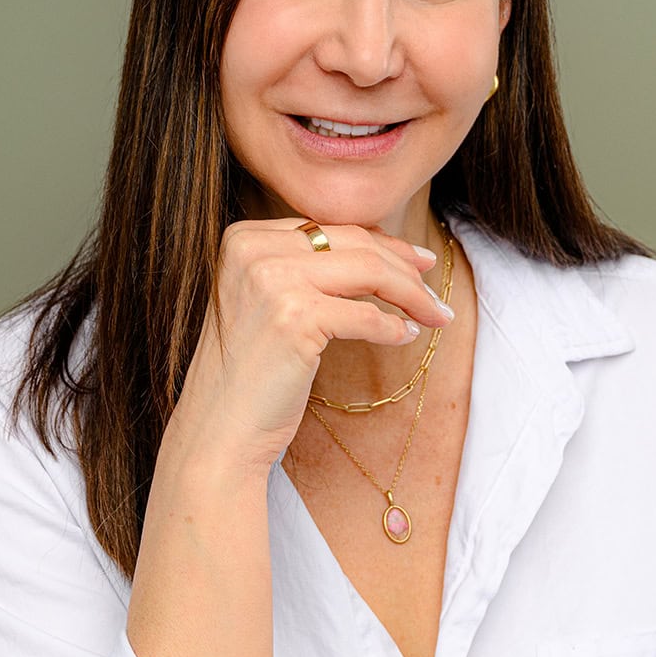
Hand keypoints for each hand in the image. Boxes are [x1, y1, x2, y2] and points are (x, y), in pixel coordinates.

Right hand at [165, 219, 450, 471]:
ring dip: (412, 295)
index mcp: (244, 237)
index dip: (380, 243)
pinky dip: (393, 326)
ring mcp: (272, 280)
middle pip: (353, 243)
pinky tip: (407, 336)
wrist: (218, 428)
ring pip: (368, 271)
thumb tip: (382, 250)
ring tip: (437, 315)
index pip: (329, 228)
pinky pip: (365, 315)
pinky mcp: (294, 318)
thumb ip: (306, 268)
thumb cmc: (249, 373)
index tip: (416, 262)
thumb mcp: (267, 301)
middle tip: (435, 293)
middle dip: (405, 267)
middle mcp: (253, 250)